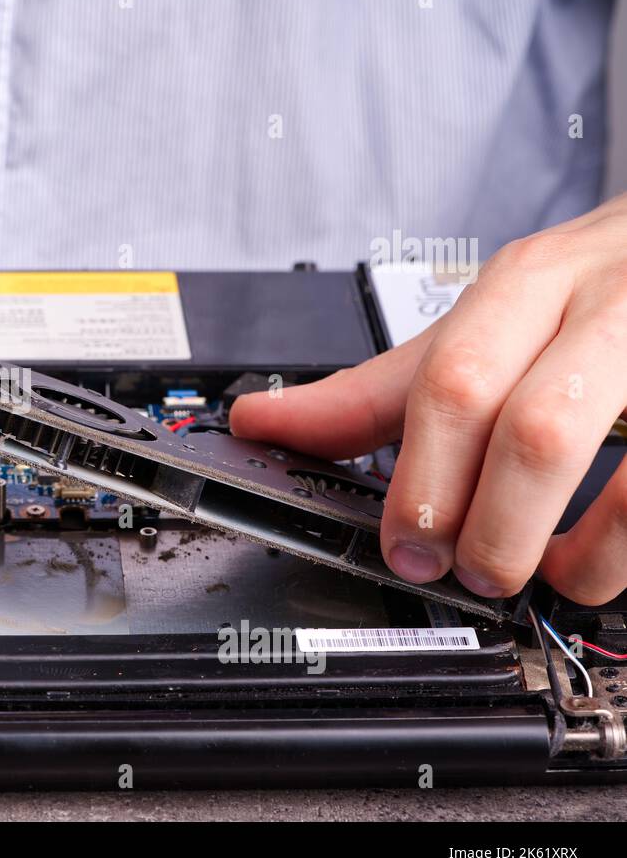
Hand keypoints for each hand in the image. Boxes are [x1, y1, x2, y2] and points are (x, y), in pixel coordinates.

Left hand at [231, 196, 626, 604]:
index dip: (409, 477)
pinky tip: (594, 564)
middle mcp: (598, 300)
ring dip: (528, 533)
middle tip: (440, 565)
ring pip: (567, 440)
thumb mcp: (501, 320)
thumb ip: (395, 382)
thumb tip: (265, 421)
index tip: (394, 543)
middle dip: (452, 507)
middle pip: (502, 412)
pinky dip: (614, 545)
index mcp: (528, 284)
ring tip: (518, 574)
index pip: (442, 378)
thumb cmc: (610, 292)